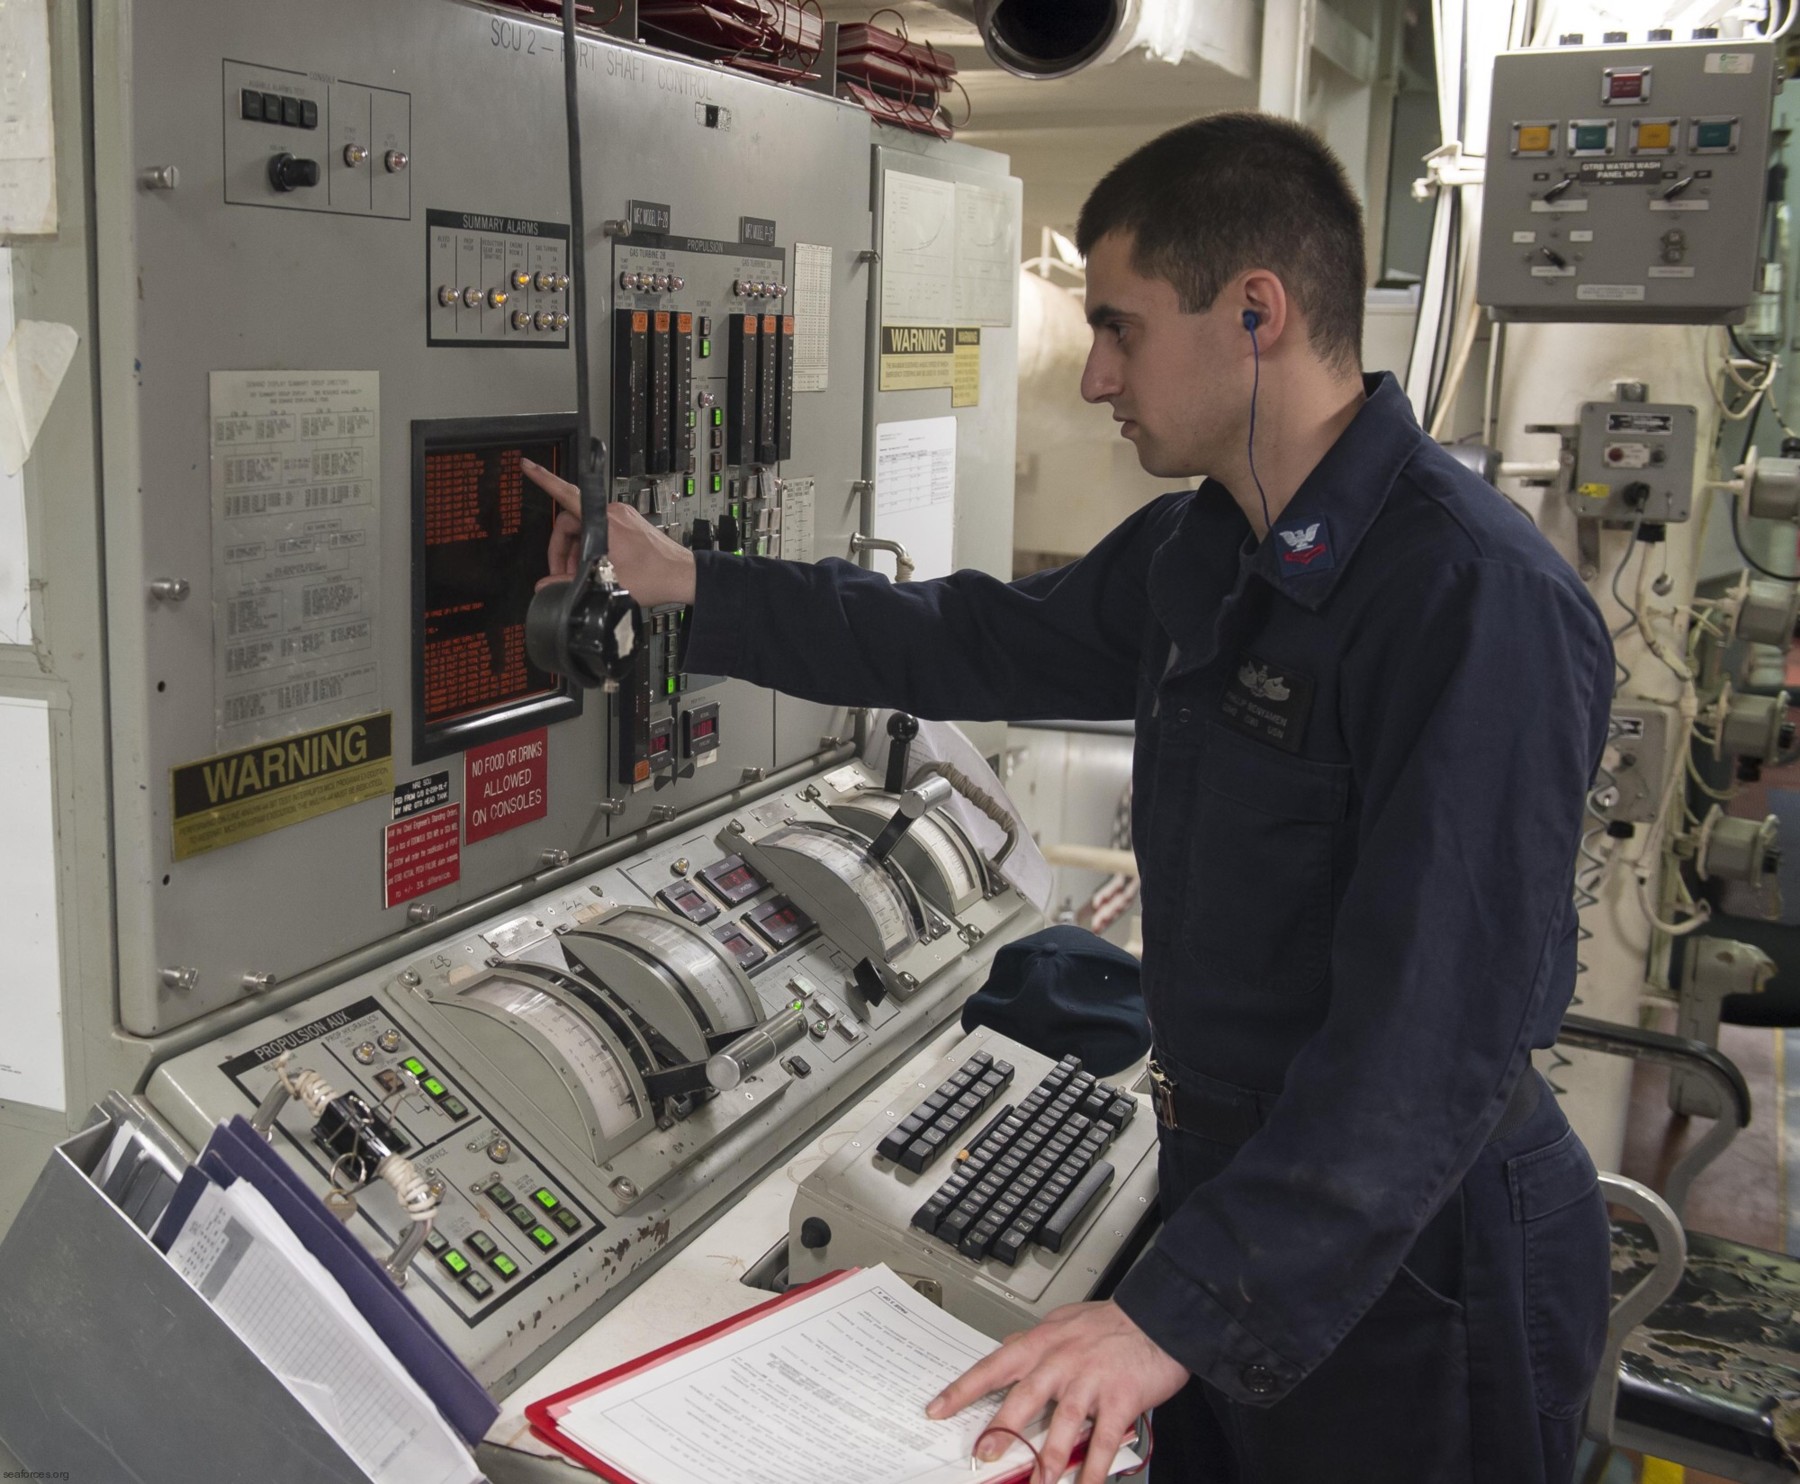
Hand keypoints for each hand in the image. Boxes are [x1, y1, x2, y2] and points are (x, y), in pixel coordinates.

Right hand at [521, 459, 697, 606]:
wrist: (682, 575)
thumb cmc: (654, 576)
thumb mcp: (605, 582)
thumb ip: (570, 583)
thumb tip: (546, 585)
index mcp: (605, 520)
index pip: (567, 493)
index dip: (544, 479)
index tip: (528, 466)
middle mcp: (613, 513)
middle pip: (571, 521)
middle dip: (562, 548)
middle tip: (562, 573)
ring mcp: (623, 517)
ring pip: (585, 528)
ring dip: (576, 551)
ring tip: (579, 575)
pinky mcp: (630, 525)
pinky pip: (600, 531)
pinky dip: (591, 547)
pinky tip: (594, 567)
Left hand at [926, 1301, 1186, 1483]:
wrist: (1158, 1316)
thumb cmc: (1111, 1322)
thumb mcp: (1063, 1322)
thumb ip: (1035, 1342)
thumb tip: (1008, 1349)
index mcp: (1042, 1344)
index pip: (992, 1367)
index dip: (962, 1389)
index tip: (936, 1410)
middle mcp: (1061, 1362)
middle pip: (1023, 1398)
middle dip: (1001, 1430)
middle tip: (982, 1455)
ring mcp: (1090, 1382)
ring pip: (1063, 1425)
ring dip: (1047, 1459)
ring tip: (1035, 1483)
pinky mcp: (1120, 1400)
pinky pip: (1103, 1441)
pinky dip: (1093, 1470)